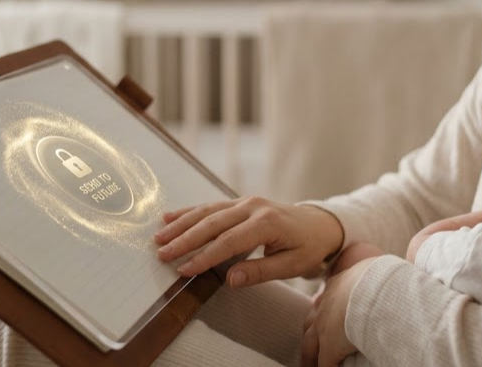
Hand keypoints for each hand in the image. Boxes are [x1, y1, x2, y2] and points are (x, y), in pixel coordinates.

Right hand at [154, 197, 343, 287]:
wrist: (321, 223)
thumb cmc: (309, 247)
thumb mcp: (292, 265)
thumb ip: (260, 272)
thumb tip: (230, 280)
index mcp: (267, 223)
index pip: (229, 242)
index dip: (204, 256)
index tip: (184, 269)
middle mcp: (253, 207)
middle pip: (212, 223)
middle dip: (185, 239)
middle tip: (161, 253)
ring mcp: (246, 202)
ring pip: (207, 211)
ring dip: (182, 224)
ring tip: (159, 236)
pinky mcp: (240, 202)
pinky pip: (211, 206)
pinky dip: (190, 212)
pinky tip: (170, 217)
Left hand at [301, 257, 374, 366]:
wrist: (378, 288)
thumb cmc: (385, 279)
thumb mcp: (379, 274)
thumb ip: (378, 279)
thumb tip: (399, 278)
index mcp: (338, 285)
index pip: (323, 302)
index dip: (320, 313)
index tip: (317, 321)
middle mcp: (325, 305)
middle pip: (309, 325)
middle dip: (309, 338)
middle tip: (309, 351)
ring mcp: (324, 326)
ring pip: (309, 348)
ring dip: (310, 359)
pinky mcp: (330, 346)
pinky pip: (324, 364)